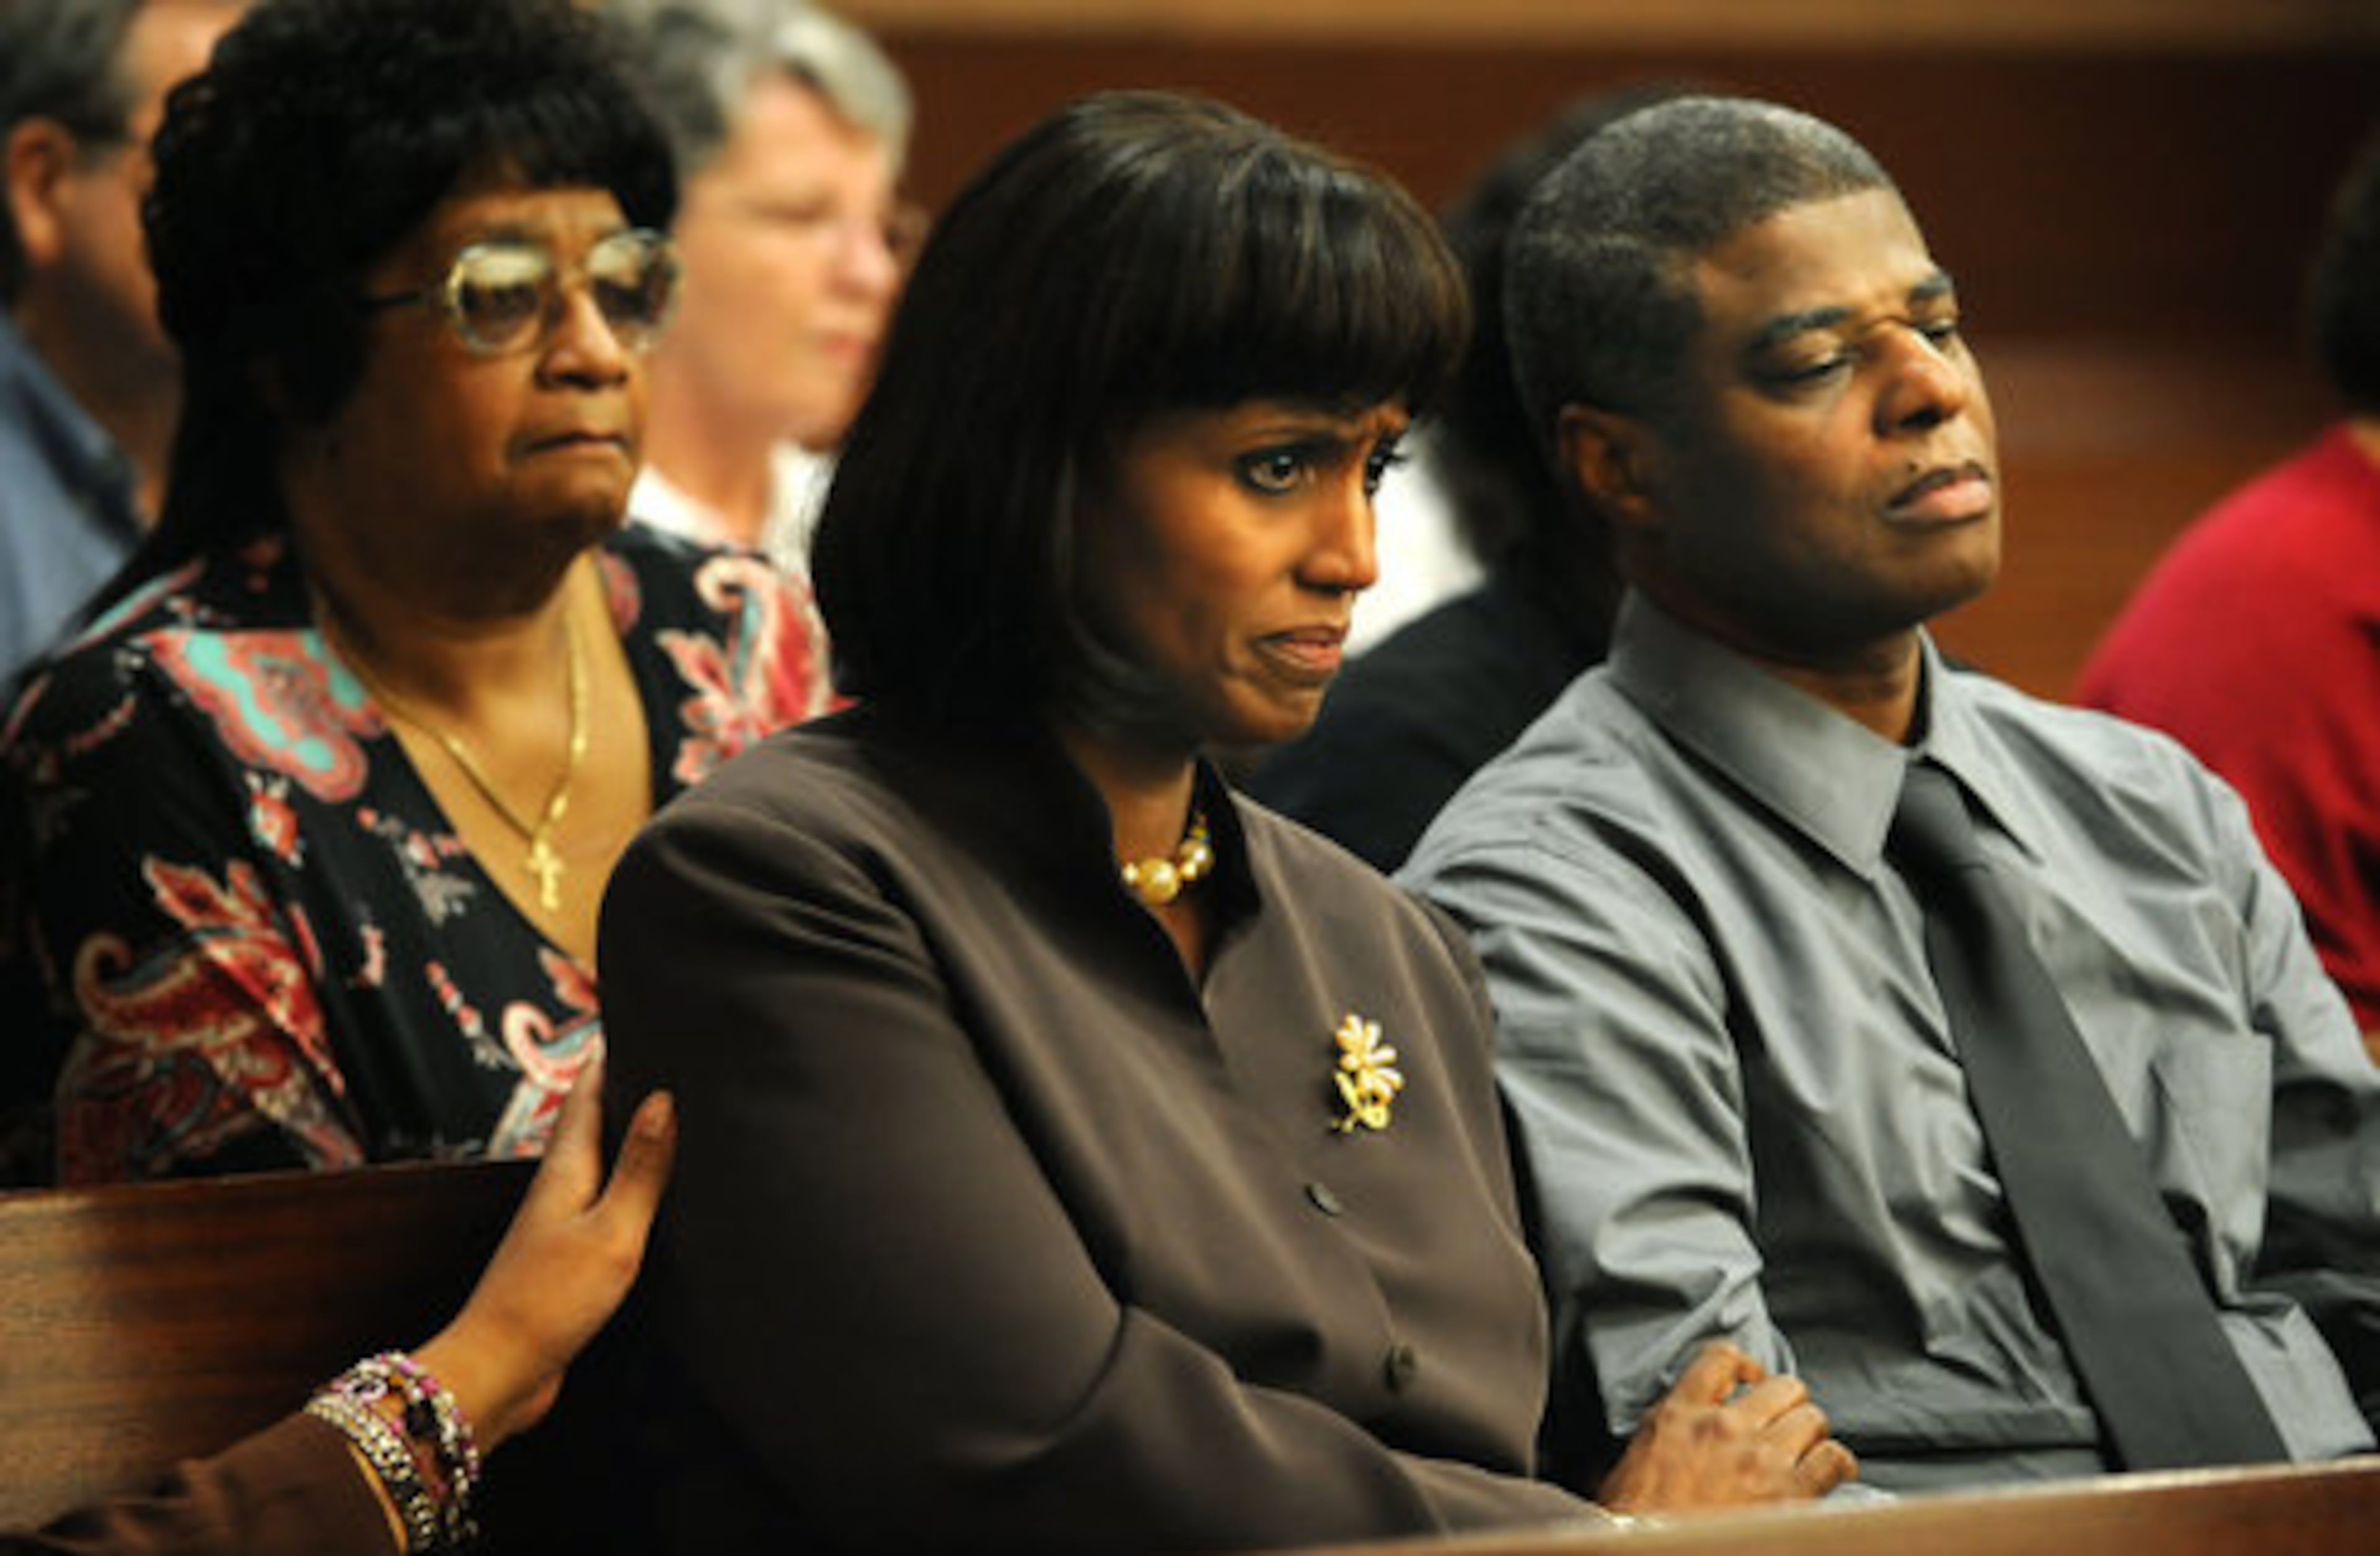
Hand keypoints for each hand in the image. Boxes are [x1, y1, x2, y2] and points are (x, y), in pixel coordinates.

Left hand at [414, 1058, 676, 1451]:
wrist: (499, 1372)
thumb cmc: (549, 1302)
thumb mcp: (612, 1230)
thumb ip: (641, 1167)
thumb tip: (664, 1098)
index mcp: (564, 1170)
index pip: (587, 1094)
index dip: (611, 1056)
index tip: (638, 1020)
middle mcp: (556, 1189)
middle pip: (590, 1124)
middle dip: (622, 1090)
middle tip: (662, 1061)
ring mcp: (558, 1226)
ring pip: (597, 1165)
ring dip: (626, 1139)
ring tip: (668, 1121)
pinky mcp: (566, 1261)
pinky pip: (603, 1207)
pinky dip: (629, 1189)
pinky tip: (652, 1202)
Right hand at [1595, 1341, 1856, 1514]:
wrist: (1646, 1549)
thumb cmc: (1634, 1519)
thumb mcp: (1635, 1458)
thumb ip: (1666, 1430)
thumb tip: (1677, 1426)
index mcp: (1680, 1414)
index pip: (1722, 1359)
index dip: (1746, 1366)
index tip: (1752, 1380)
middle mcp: (1723, 1427)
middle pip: (1782, 1386)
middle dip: (1786, 1404)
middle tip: (1783, 1424)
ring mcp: (1759, 1457)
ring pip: (1812, 1418)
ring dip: (1811, 1433)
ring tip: (1807, 1450)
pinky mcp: (1788, 1492)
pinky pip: (1832, 1458)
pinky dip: (1836, 1462)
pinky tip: (1831, 1471)